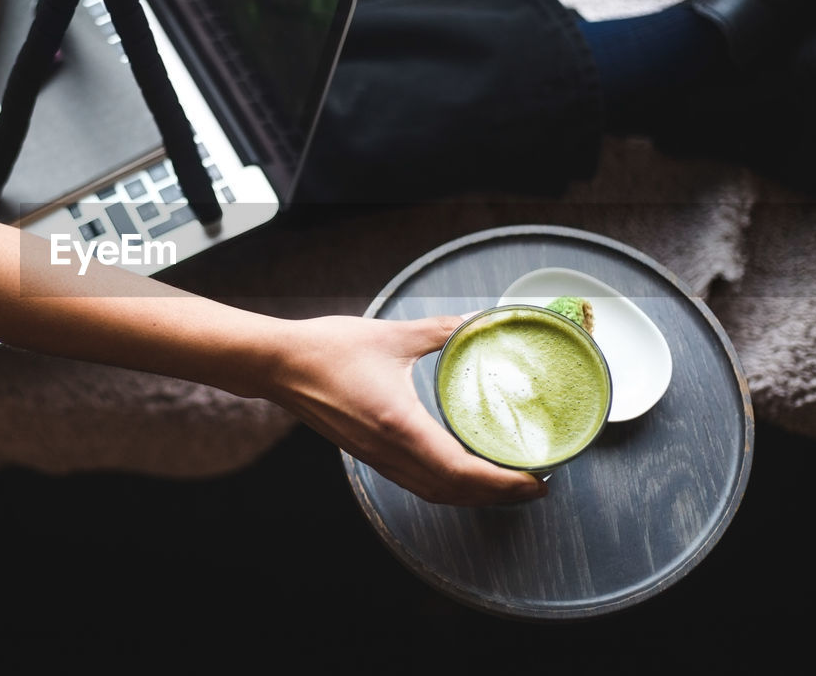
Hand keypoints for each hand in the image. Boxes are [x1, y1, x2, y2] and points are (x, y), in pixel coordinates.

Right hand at [263, 314, 547, 505]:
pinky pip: (415, 482)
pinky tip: (460, 471)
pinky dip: (446, 485)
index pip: (463, 471)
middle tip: (534, 484)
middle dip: (498, 495)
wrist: (278, 365)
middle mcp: (390, 452)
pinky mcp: (368, 454)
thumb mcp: (392, 335)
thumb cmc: (328, 350)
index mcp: (401, 426)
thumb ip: (441, 330)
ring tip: (504, 483)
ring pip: (434, 492)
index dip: (504, 483)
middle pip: (454, 492)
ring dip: (473, 495)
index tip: (536, 479)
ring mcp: (376, 457)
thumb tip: (481, 320)